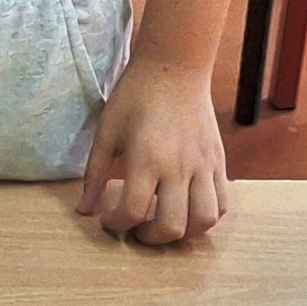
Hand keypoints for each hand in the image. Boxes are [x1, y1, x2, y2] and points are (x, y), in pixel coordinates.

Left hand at [79, 61, 230, 244]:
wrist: (175, 67)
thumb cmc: (136, 95)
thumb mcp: (107, 131)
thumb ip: (94, 173)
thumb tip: (84, 209)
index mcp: (147, 158)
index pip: (132, 210)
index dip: (115, 224)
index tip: (108, 219)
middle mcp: (179, 166)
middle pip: (172, 226)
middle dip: (150, 238)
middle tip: (136, 229)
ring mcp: (204, 165)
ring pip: (204, 221)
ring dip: (183, 233)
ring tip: (165, 223)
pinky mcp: (219, 161)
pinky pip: (222, 203)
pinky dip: (206, 217)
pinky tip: (187, 209)